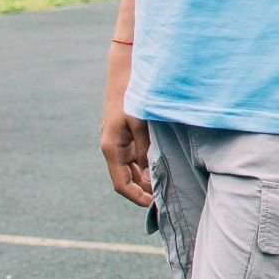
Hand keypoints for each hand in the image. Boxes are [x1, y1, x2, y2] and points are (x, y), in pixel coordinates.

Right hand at [101, 43, 151, 207]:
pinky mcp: (125, 135)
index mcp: (112, 149)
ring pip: (131, 170)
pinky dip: (146, 166)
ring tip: (166, 186)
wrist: (125, 73)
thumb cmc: (132, 97)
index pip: (121, 184)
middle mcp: (113, 148)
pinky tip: (162, 167)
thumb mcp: (141, 125)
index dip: (137, 197)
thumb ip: (145, 150)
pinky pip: (135, 157)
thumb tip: (150, 177)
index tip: (154, 205)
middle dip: (144, 190)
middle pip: (127, 179)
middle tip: (166, 198)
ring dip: (146, 179)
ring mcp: (118, 143)